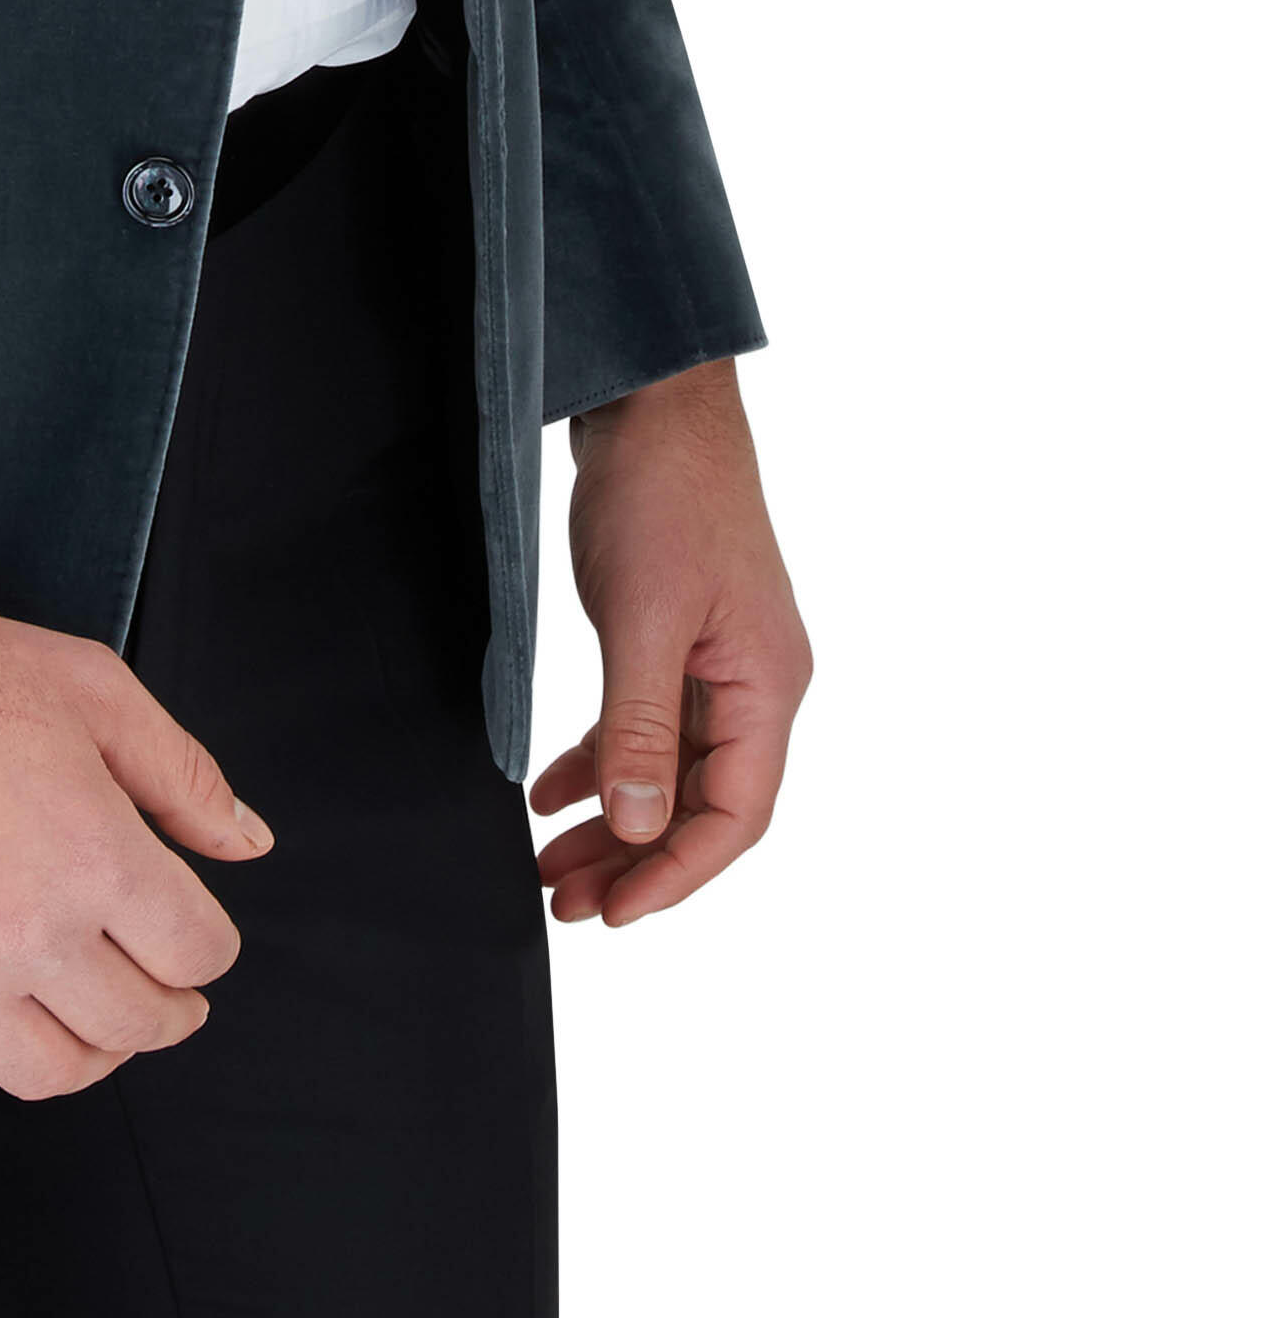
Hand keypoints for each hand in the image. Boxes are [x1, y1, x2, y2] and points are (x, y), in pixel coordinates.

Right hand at [0, 598, 270, 1096]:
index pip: (198, 954)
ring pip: (48, 1072)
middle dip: (166, 1011)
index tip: (190, 939)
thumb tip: (248, 844)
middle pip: (135, 1025)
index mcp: (99, 858)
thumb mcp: (92, 689)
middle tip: (159, 993)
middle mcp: (30, 934)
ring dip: (85, 1052)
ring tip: (83, 1019)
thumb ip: (182, 773)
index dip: (206, 947)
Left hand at [529, 357, 809, 927]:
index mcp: (767, 687)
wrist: (655, 404)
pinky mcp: (680, 639)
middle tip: (563, 904)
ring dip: (614, 821)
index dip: (675, 873)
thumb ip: (640, 726)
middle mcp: (755, 685)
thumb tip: (640, 825)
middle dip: (634, 860)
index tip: (613, 914)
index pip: (734, 815)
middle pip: (701, 804)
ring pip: (669, 772)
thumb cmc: (664, 497)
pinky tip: (550, 791)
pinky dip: (603, 762)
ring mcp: (719, 662)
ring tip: (549, 867)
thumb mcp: (643, 618)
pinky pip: (647, 726)